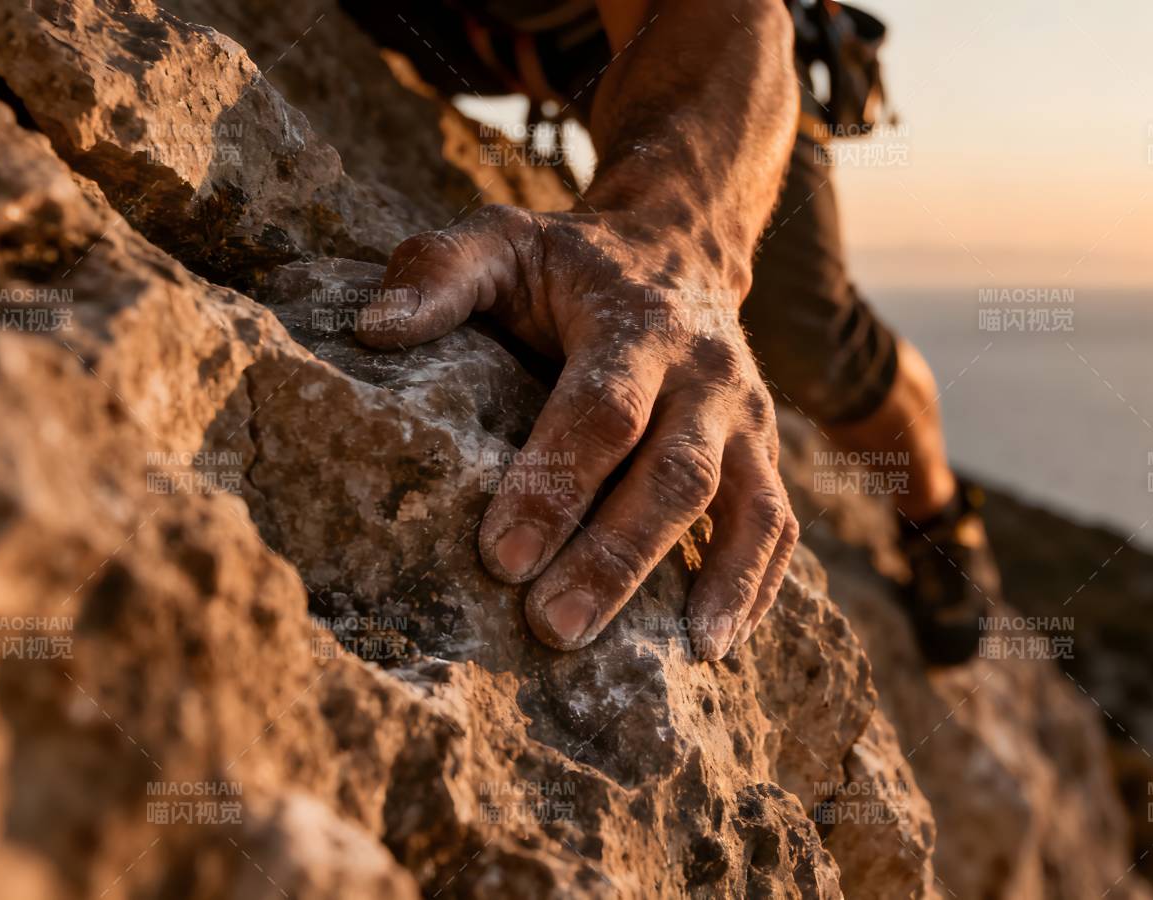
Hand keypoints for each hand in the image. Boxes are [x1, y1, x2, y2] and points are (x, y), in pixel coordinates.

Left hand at [357, 204, 796, 659]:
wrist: (680, 247)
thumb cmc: (570, 262)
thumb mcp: (503, 239)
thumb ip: (441, 272)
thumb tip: (375, 329)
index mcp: (637, 323)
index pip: (602, 411)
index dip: (554, 483)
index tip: (499, 556)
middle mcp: (706, 373)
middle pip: (675, 473)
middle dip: (618, 556)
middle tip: (555, 628)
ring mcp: (747, 417)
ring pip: (746, 507)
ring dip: (717, 583)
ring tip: (684, 657)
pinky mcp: (765, 452)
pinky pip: (776, 525)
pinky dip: (757, 585)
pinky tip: (717, 645)